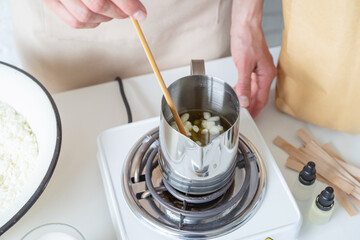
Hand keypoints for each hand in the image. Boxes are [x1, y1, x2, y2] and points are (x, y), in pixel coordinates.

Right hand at [43, 0, 146, 27]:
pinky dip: (92, 23)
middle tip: (129, 12)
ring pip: (85, 17)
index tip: (141, 13)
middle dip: (118, 12)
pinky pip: (75, 22)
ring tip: (113, 10)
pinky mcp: (49, 1)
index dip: (128, 5)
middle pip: (97, 5)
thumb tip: (135, 6)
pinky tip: (99, 15)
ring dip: (106, 17)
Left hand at [231, 0, 276, 117]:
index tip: (251, 118)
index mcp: (267, 75)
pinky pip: (250, 81)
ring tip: (240, 105)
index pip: (262, 98)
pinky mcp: (254, 65)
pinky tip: (238, 90)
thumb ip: (244, 86)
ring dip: (247, 97)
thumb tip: (245, 101)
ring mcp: (260, 69)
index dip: (256, 110)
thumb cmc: (247, 40)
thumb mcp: (244, 66)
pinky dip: (244, 87)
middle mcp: (266, 73)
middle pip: (259, 95)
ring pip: (254, 89)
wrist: (245, 25)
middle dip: (251, 106)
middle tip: (245, 115)